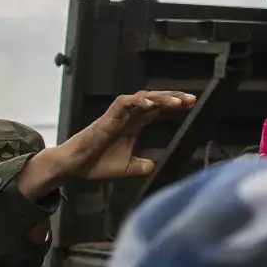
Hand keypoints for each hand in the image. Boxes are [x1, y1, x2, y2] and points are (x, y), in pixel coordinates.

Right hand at [17, 90, 195, 199]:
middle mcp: (128, 116)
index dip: (174, 105)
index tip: (191, 104)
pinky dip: (138, 101)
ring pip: (142, 97)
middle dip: (173, 97)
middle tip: (191, 99)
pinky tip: (151, 105)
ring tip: (178, 102)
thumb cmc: (96, 164)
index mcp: (134, 124)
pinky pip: (124, 103)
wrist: (74, 167)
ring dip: (160, 98)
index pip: (158, 108)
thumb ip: (140, 166)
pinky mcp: (107, 117)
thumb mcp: (125, 168)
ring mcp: (118, 115)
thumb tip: (152, 167)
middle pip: (154, 99)